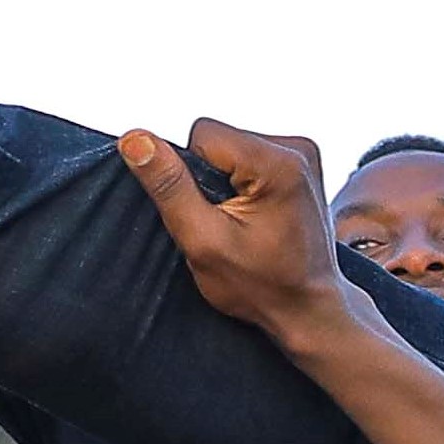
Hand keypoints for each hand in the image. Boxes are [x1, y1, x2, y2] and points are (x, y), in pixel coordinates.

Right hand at [115, 121, 340, 338]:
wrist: (309, 309)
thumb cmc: (263, 286)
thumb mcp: (204, 241)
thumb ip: (169, 187)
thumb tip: (135, 140)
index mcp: (278, 163)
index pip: (202, 134)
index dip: (191, 176)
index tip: (213, 213)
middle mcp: (297, 148)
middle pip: (218, 140)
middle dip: (211, 179)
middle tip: (229, 224)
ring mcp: (303, 155)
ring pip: (231, 150)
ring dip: (226, 184)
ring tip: (245, 224)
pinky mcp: (301, 164)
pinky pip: (249, 159)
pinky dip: (243, 185)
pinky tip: (256, 217)